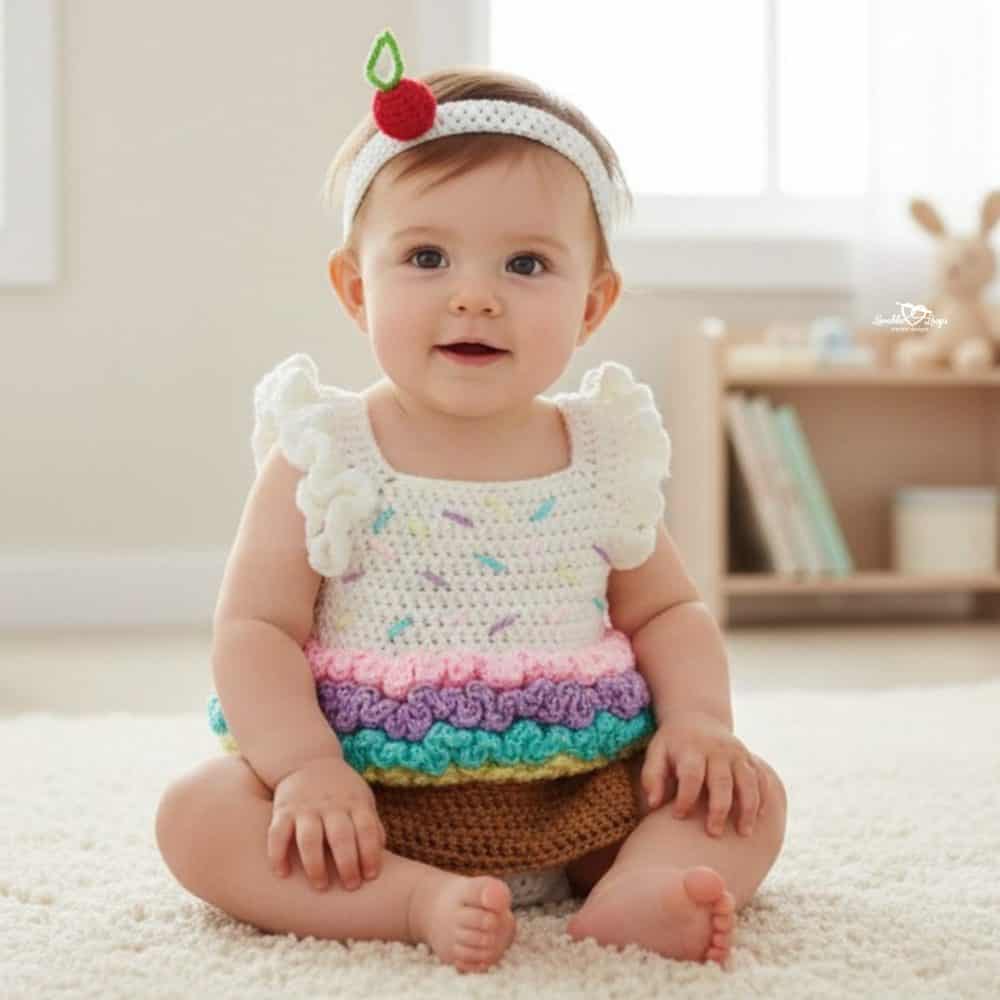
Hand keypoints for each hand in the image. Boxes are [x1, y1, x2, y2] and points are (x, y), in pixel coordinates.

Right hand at [269, 755, 386, 891]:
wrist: (307, 759)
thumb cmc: (341, 789)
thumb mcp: (362, 799)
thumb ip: (371, 824)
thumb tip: (380, 855)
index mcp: (355, 802)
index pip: (367, 829)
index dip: (370, 853)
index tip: (371, 876)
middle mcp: (332, 805)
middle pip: (341, 836)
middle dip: (347, 864)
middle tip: (351, 886)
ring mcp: (306, 807)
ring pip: (310, 838)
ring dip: (315, 864)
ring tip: (321, 886)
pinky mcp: (283, 810)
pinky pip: (278, 833)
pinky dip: (278, 853)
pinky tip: (282, 873)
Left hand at [641, 710, 768, 837]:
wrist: (697, 717)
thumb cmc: (673, 744)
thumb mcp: (656, 752)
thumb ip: (652, 776)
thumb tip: (653, 804)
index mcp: (691, 749)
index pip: (691, 775)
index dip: (685, 797)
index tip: (677, 816)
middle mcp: (717, 750)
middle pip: (722, 781)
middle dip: (719, 808)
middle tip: (713, 833)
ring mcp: (737, 754)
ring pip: (748, 781)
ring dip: (748, 808)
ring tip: (744, 833)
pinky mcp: (749, 758)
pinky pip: (761, 778)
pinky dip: (763, 797)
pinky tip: (760, 818)